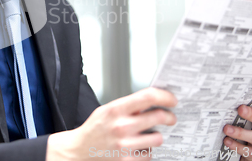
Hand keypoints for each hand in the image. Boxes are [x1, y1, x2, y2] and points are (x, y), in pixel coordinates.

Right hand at [46, 87, 176, 160]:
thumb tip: (152, 102)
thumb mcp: (107, 110)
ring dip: (158, 136)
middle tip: (171, 118)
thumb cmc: (94, 129)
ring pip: (158, 138)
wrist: (79, 150)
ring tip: (151, 134)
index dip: (165, 96)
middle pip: (159, 116)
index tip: (172, 100)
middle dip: (169, 117)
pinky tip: (140, 147)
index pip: (148, 97)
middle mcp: (121, 126)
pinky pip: (149, 154)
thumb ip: (128, 106)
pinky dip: (147, 151)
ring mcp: (125, 145)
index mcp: (116, 109)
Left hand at [223, 88, 251, 160]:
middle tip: (240, 109)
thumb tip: (217, 96)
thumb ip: (233, 109)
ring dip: (241, 132)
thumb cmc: (237, 132)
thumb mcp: (237, 119)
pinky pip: (248, 151)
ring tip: (227, 128)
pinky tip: (227, 141)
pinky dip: (236, 146)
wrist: (238, 155)